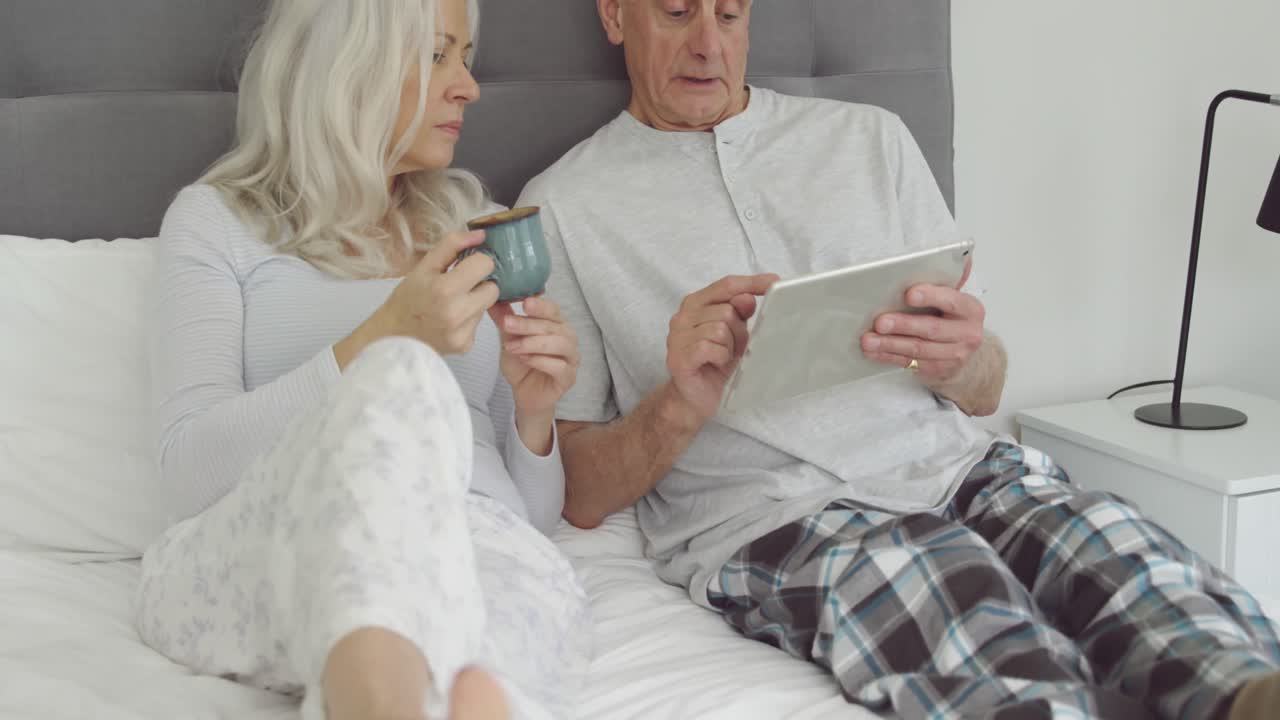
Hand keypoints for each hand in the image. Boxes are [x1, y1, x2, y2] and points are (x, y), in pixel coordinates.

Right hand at [334, 231, 499, 368]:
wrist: (392, 337)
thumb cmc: (406, 299)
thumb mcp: (423, 267)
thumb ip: (452, 245)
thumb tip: (481, 234)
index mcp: (445, 289)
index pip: (485, 264)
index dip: (477, 262)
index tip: (467, 265)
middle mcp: (457, 313)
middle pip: (494, 288)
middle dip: (480, 284)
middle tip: (460, 286)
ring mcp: (462, 332)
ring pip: (487, 306)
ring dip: (475, 301)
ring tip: (452, 304)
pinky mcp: (465, 345)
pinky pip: (479, 324)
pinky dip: (468, 319)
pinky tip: (450, 320)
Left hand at [491, 295, 579, 420]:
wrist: (524, 393)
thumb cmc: (521, 365)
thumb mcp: (509, 339)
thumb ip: (505, 320)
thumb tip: (493, 300)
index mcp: (557, 325)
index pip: (553, 310)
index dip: (540, 306)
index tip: (524, 303)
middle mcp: (568, 339)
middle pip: (554, 326)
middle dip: (528, 324)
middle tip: (507, 324)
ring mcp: (571, 358)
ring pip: (560, 344)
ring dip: (533, 343)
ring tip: (513, 347)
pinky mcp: (569, 378)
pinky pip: (560, 366)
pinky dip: (541, 361)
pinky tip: (525, 360)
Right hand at [666, 274, 778, 420]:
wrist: (697, 398)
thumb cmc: (717, 363)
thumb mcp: (736, 334)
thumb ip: (741, 313)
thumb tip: (748, 297)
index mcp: (697, 303)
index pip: (727, 285)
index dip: (752, 283)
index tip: (775, 282)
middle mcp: (683, 316)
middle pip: (726, 310)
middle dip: (738, 332)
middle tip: (734, 348)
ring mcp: (677, 336)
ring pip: (719, 329)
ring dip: (729, 347)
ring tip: (723, 357)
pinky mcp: (678, 357)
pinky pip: (708, 347)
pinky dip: (720, 357)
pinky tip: (716, 364)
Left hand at [860, 258, 984, 384]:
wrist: (963, 354)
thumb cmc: (952, 319)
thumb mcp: (956, 299)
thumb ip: (951, 279)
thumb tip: (958, 253)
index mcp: (971, 309)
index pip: (951, 301)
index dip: (930, 297)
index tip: (909, 294)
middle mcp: (967, 334)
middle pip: (932, 329)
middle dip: (903, 325)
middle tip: (880, 322)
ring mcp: (953, 355)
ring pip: (918, 349)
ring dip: (890, 344)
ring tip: (868, 340)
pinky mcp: (938, 370)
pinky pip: (909, 362)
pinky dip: (888, 356)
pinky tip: (873, 351)